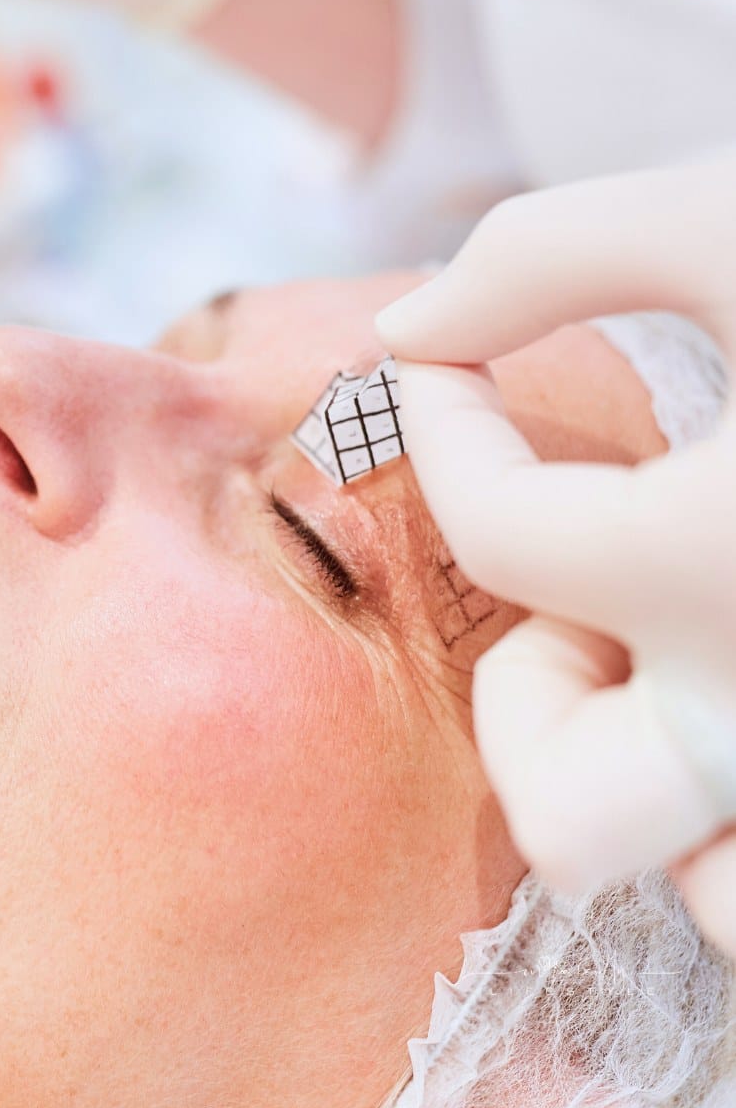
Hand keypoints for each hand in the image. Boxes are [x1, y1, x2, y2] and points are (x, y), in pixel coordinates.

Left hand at [377, 159, 735, 957]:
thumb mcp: (721, 214)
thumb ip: (541, 258)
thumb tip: (404, 328)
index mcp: (723, 554)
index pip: (492, 530)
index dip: (437, 430)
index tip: (442, 365)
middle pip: (567, 814)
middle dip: (533, 695)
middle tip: (592, 576)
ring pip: (702, 893)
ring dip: (647, 771)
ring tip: (690, 633)